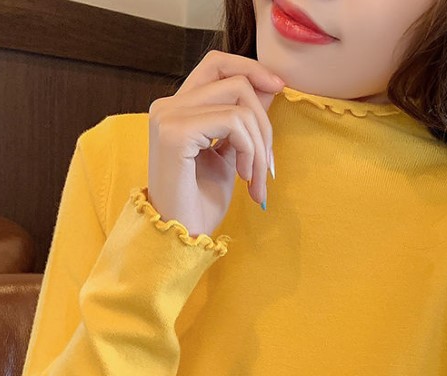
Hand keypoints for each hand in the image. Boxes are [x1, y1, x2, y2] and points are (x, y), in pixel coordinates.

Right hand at [147, 49, 285, 237]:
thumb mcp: (231, 154)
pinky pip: (232, 122)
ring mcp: (167, 117)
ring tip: (256, 179)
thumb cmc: (201, 203)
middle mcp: (167, 106)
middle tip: (267, 166)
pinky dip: (249, 149)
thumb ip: (243, 120)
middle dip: (264, 123)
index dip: (251, 69)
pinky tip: (243, 177)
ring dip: (260, 144)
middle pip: (236, 81)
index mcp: (177, 108)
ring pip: (239, 101)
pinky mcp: (174, 133)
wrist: (182, 238)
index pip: (217, 65)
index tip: (280, 89)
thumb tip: (270, 85)